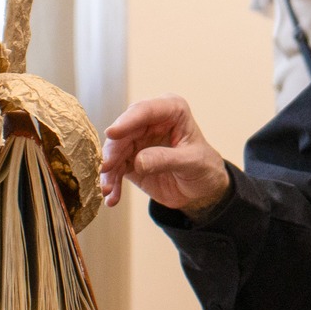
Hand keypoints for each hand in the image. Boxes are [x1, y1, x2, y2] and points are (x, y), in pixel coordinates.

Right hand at [98, 95, 231, 212]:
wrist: (202, 188)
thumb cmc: (204, 167)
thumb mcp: (192, 162)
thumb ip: (167, 159)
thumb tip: (138, 161)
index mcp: (171, 110)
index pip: (146, 111)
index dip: (127, 121)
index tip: (112, 134)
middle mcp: (150, 121)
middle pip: (124, 131)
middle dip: (113, 151)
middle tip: (106, 168)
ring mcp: (137, 139)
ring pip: (115, 151)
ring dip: (108, 171)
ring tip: (107, 189)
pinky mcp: (129, 159)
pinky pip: (115, 169)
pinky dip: (111, 183)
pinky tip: (111, 198)